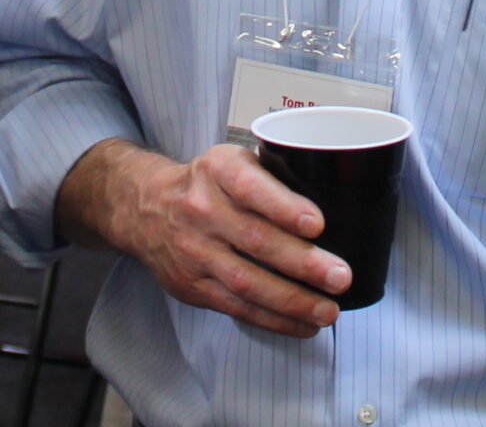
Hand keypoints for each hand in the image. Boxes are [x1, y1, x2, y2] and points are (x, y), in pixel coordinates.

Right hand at [65, 140, 348, 336]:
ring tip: (328, 311)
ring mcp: (195, 251)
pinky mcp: (193, 285)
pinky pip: (237, 307)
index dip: (283, 206)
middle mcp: (202, 209)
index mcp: (217, 170)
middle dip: (301, 262)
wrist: (146, 207)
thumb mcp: (231, 162)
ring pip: (246, 281)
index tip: (318, 223)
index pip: (249, 186)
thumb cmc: (207, 184)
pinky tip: (304, 323)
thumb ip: (272, 175)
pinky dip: (274, 319)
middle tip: (340, 276)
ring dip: (292, 300)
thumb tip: (334, 196)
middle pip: (254, 240)